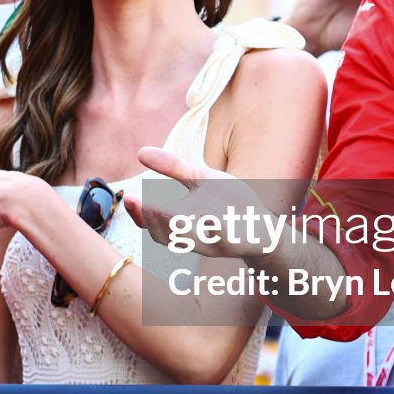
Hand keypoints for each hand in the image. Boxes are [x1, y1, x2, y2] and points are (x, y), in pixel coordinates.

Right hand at [124, 146, 272, 261]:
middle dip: (153, 219)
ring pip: (192, 239)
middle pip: (166, 234)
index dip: (139, 214)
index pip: (153, 224)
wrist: (265, 228)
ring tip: (166, 211)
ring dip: (180, 226)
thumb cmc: (231, 204)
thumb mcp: (201, 180)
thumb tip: (141, 151)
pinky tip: (214, 219)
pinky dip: (219, 231)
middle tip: (139, 204)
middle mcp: (194, 236)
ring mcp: (216, 241)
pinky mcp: (239, 241)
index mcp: (182, 222)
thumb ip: (174, 168)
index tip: (129, 198)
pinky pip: (227, 238)